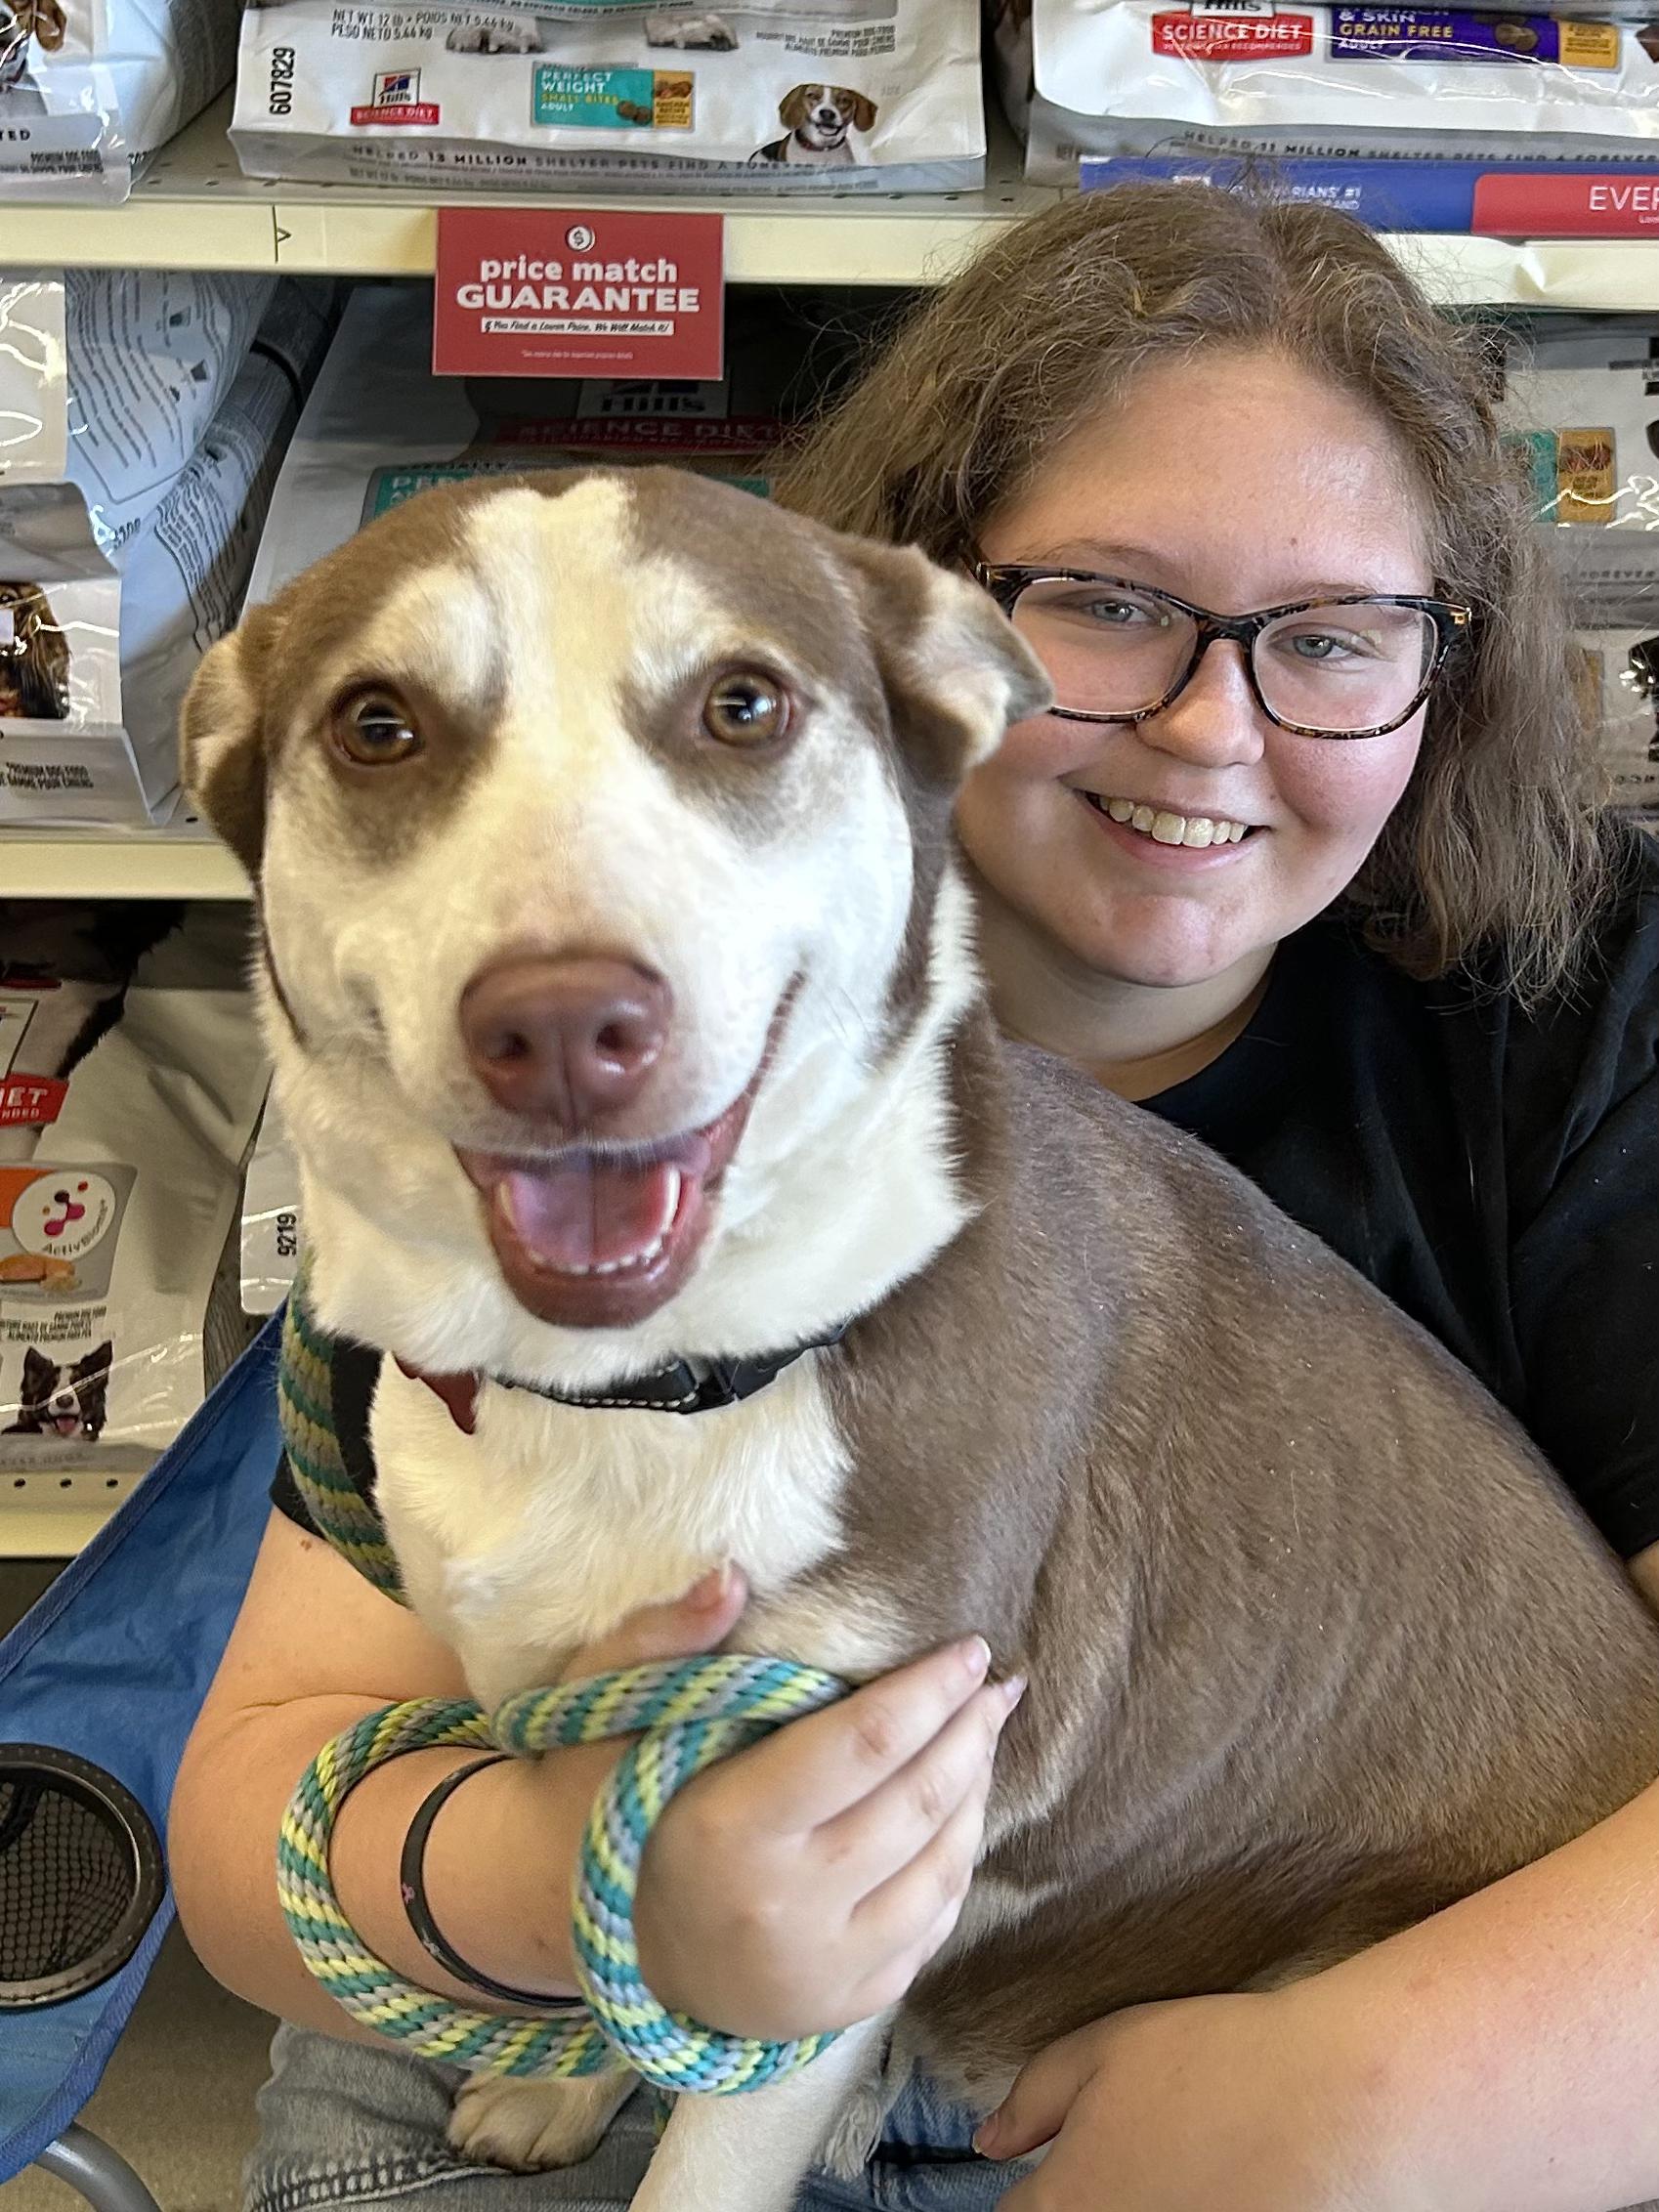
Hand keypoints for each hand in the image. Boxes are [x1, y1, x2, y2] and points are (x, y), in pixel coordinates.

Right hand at [570, 1577, 1022, 2040]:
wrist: (605, 1948)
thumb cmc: (606, 1806)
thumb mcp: (611, 1710)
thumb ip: (666, 1637)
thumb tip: (734, 1574)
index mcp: (728, 1829)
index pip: (862, 1744)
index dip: (928, 1690)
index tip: (970, 1647)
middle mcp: (785, 1907)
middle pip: (917, 1801)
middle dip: (969, 1731)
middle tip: (994, 1680)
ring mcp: (822, 1967)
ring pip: (942, 1864)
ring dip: (976, 1787)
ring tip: (982, 1732)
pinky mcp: (848, 2003)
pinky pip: (934, 1921)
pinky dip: (958, 1854)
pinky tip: (958, 1807)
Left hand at [980, 1992, 1384, 2211]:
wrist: (1339, 2103)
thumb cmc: (1217, 2062)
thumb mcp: (1103, 2051)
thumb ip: (1031, 2100)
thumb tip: (989, 2142)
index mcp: (1067, 2206)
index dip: (1039, 2189)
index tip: (1066, 2169)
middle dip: (1092, 2198)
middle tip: (1137, 2163)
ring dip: (1144, 2205)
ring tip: (1190, 2172)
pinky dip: (1200, 2211)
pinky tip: (1227, 2188)